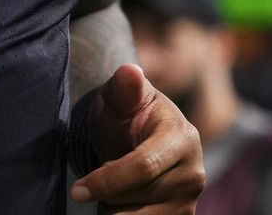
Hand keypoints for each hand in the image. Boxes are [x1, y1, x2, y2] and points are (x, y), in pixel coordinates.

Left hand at [69, 63, 203, 212]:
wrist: (136, 138)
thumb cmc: (124, 115)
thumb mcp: (119, 98)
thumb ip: (123, 87)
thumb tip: (129, 71)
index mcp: (182, 136)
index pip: (143, 167)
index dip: (106, 180)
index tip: (76, 191)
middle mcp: (194, 171)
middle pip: (136, 197)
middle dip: (106, 193)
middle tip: (98, 176)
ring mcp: (191, 198)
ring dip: (114, 208)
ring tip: (113, 187)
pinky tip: (123, 202)